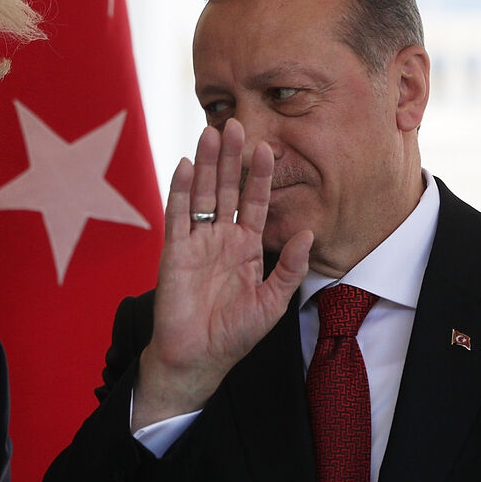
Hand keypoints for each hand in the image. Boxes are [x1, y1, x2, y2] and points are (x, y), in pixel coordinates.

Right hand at [132, 119, 311, 429]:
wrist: (197, 358)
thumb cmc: (234, 334)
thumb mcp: (273, 302)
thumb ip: (289, 268)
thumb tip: (307, 232)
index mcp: (246, 246)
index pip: (254, 202)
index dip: (260, 176)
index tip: (269, 147)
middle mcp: (220, 238)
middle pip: (225, 188)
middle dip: (230, 157)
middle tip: (234, 124)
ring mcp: (195, 242)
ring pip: (201, 194)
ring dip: (205, 164)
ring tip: (210, 133)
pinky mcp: (174, 251)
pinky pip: (177, 215)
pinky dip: (180, 189)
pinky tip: (184, 164)